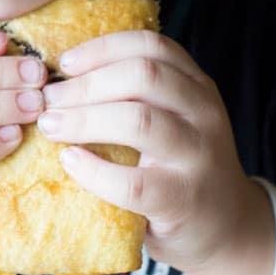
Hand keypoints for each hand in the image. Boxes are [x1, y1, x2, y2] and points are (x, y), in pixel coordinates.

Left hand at [38, 30, 261, 274]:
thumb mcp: (173, 117)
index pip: (150, 45)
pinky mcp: (183, 200)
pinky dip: (93, 170)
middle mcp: (203, 112)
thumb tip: (62, 76)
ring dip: (84, 119)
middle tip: (49, 99)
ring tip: (51, 126)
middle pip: (143, 75)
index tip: (64, 63)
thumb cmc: (178, 165)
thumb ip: (137, 94)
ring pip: (139, 120)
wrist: (226, 229)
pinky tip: (70, 162)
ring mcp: (198, 156)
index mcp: (195, 84)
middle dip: (86, 83)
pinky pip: (132, 181)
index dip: (102, 48)